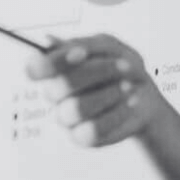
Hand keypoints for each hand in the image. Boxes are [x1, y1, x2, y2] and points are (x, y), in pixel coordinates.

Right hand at [25, 33, 170, 146]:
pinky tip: (131, 101)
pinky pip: (93, 129)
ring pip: (77, 109)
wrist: (146, 93)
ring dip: (109, 94)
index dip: (52, 62)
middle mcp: (55, 94)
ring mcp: (66, 118)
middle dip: (97, 72)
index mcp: (55, 68)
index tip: (81, 52)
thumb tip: (50, 41)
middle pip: (59, 87)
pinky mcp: (81, 137)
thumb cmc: (121, 67)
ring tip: (128, 86)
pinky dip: (118, 112)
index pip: (34, 69)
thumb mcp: (109, 47)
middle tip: (125, 66)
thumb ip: (84, 47)